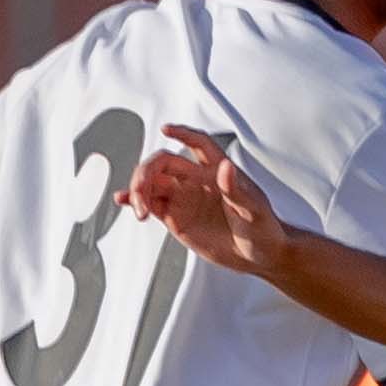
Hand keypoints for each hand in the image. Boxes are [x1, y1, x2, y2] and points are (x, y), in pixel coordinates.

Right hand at [131, 123, 295, 270]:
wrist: (260, 255)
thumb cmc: (264, 229)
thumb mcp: (254, 210)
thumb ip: (236, 190)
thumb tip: (226, 167)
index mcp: (217, 171)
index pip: (198, 144)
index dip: (183, 133)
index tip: (166, 130)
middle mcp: (197, 180)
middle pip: (163, 163)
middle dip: (147, 172)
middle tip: (141, 191)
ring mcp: (184, 198)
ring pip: (152, 183)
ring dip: (138, 189)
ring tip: (139, 209)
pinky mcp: (176, 217)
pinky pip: (150, 204)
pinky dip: (134, 201)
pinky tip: (122, 201)